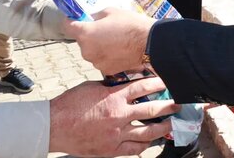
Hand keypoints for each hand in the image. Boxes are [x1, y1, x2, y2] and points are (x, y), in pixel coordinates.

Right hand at [49, 77, 177, 156]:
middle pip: (151, 110)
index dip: (158, 84)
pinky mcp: (112, 149)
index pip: (142, 87)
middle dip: (168, 106)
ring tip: (172, 123)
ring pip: (147, 132)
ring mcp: (116, 134)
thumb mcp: (92, 87)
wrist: (55, 126)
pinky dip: (145, 145)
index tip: (167, 82)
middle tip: (178, 104)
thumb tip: (126, 84)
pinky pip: (134, 149)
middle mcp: (119, 116)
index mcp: (114, 98)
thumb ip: (112, 87)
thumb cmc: (71, 104)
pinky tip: (151, 141)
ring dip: (162, 127)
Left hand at [64, 7, 154, 75]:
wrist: (148, 44)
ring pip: (91, 51)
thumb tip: (90, 19)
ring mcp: (96, 62)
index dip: (70, 21)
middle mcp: (86, 51)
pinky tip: (118, 50)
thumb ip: (95, 16)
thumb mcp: (110, 12)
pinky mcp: (105, 70)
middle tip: (103, 29)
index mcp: (85, 34)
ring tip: (114, 40)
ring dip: (98, 46)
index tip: (75, 19)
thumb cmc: (130, 25)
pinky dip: (106, 56)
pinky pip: (101, 60)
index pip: (66, 26)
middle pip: (81, 41)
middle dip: (89, 35)